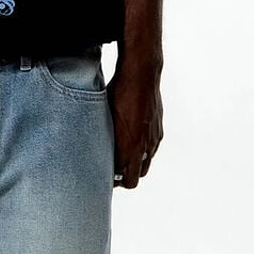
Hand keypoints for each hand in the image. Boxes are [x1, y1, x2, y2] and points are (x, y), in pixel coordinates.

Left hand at [108, 60, 162, 188]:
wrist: (142, 73)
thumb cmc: (118, 91)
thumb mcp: (105, 113)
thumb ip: (104, 135)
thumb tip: (94, 147)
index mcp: (129, 145)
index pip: (123, 178)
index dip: (112, 180)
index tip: (103, 175)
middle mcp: (144, 146)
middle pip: (134, 178)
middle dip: (123, 178)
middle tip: (111, 171)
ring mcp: (153, 139)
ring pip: (145, 165)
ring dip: (134, 165)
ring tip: (121, 156)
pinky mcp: (159, 130)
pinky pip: (152, 150)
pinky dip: (143, 152)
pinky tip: (133, 140)